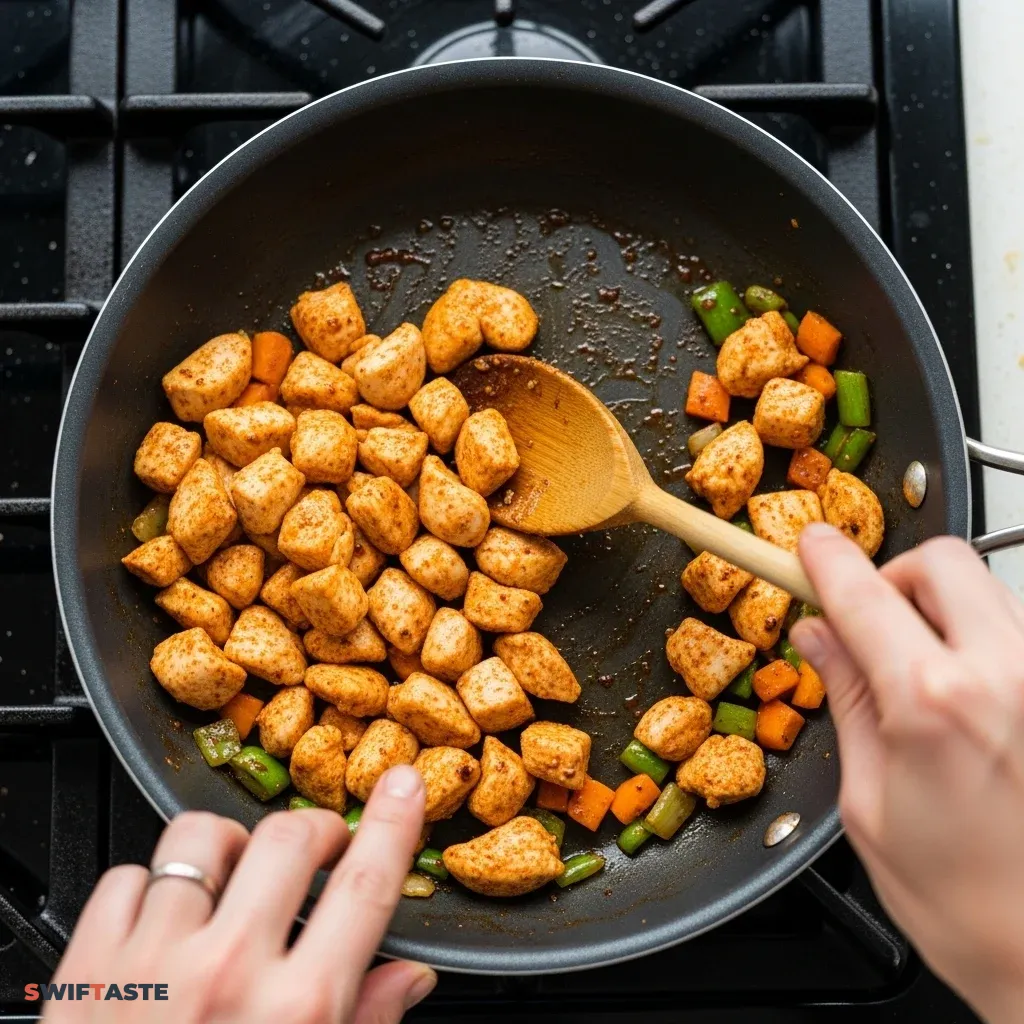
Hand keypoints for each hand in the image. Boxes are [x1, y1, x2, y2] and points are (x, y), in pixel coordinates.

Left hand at [45, 765, 433, 1022]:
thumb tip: (410, 977)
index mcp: (299, 1013)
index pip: (366, 886)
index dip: (392, 822)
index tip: (403, 784)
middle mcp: (229, 975)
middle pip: (289, 838)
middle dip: (313, 830)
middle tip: (316, 849)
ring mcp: (153, 965)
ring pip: (202, 839)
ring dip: (230, 850)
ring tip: (234, 879)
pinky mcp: (88, 970)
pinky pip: (130, 876)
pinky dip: (153, 886)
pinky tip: (167, 921)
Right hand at [792, 524, 1023, 1023]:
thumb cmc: (968, 907)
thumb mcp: (869, 803)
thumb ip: (847, 701)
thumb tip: (819, 637)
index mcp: (936, 704)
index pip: (864, 594)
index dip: (826, 561)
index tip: (809, 548)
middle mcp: (1009, 677)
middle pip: (942, 560)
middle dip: (893, 574)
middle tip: (870, 619)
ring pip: (990, 591)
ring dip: (943, 610)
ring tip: (921, 673)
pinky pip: (1019, 637)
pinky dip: (984, 645)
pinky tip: (969, 701)